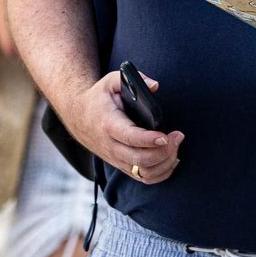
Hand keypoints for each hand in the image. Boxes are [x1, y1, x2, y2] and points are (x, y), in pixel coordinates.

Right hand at [75, 69, 184, 184]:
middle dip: (164, 151)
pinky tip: (171, 158)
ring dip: (165, 163)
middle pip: (140, 160)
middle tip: (177, 136)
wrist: (77, 116)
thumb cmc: (99, 98)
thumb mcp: (111, 81)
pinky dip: (161, 172)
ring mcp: (116, 159)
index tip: (165, 136)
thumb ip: (133, 78)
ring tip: (176, 145)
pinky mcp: (121, 166)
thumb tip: (155, 86)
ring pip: (144, 173)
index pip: (130, 138)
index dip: (149, 140)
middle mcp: (111, 146)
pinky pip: (143, 178)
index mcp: (108, 124)